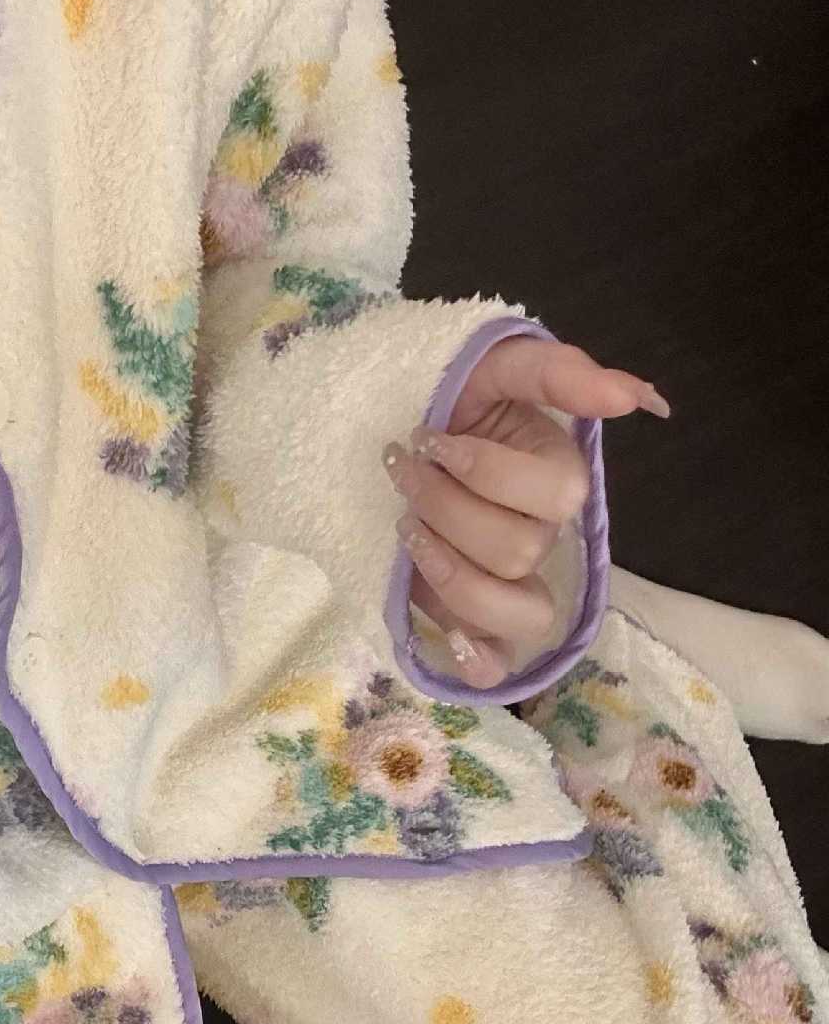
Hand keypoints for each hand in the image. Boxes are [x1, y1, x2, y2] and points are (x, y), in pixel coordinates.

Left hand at [383, 337, 669, 689]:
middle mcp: (541, 535)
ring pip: (518, 612)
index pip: (554, 495)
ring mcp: (509, 581)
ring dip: (449, 573)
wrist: (392, 427)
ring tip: (405, 529)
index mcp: (557, 477)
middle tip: (404, 471)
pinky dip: (480, 659)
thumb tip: (631, 398)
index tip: (426, 437)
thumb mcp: (496, 363)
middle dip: (446, 508)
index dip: (483, 470)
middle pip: (521, 552)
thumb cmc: (452, 397)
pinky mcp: (470, 615)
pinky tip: (452, 642)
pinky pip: (499, 659)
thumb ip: (558, 372)